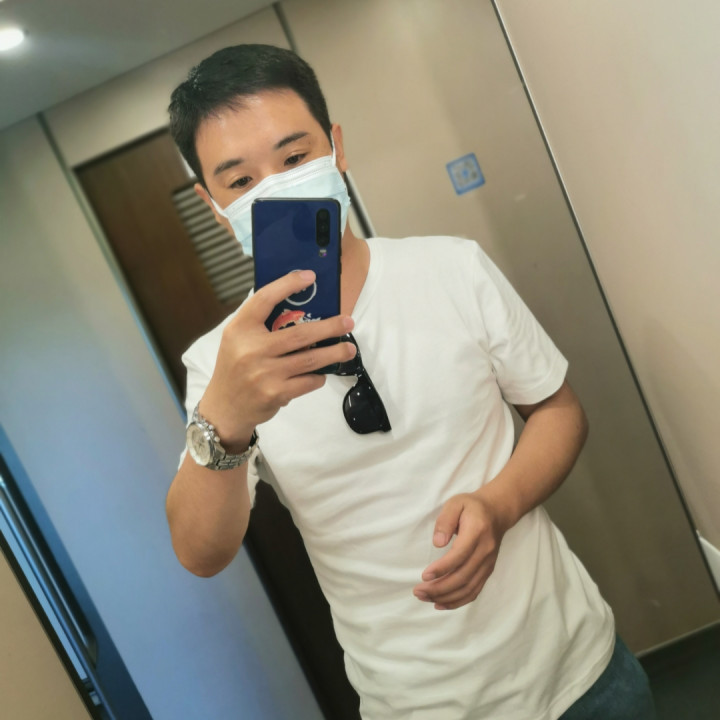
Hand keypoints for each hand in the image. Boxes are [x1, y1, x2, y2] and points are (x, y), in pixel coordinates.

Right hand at [200, 270, 355, 447]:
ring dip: (334, 353)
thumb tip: (300, 306)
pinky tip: (321, 372)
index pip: (265, 299)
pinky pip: (308, 381)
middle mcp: (252, 349)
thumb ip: (261, 323)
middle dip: (329, 327)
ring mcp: (265, 373)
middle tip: (348, 322)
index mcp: (241, 329)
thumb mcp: (238, 339)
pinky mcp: (276, 393)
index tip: (310, 277)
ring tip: (349, 349)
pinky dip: (318, 376)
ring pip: (310, 359)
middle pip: (300, 333)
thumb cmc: (236, 367)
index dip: (288, 284)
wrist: (225, 407)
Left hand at [413, 489, 506, 610]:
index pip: (459, 556)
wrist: (497, 512)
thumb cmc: (471, 507)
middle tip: (418, 591)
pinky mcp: (487, 571)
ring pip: (468, 588)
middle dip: (439, 588)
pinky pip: (474, 591)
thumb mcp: (455, 503)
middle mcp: (485, 552)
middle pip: (463, 577)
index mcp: (477, 533)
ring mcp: (488, 564)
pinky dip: (458, 601)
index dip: (442, 568)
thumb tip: (437, 543)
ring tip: (424, 597)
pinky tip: (441, 603)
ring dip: (445, 597)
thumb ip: (445, 520)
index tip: (424, 576)